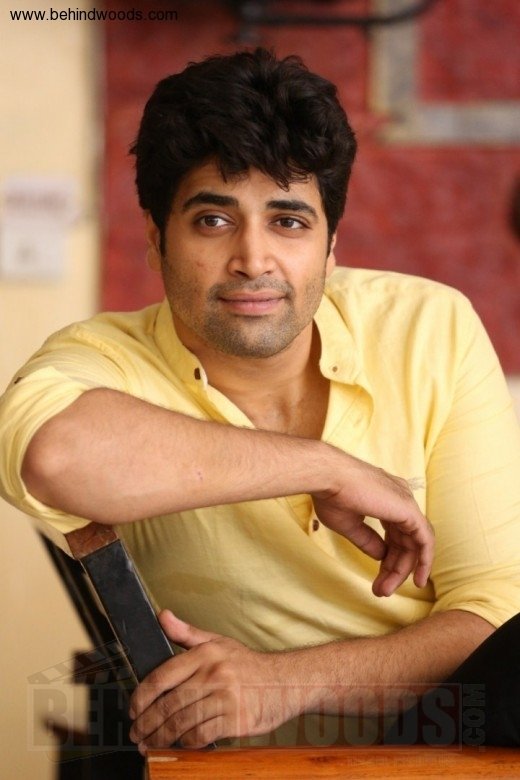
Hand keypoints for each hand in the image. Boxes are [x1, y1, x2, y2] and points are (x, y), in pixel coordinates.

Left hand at [129, 610, 304, 749]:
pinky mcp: (235, 720)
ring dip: (161, 737)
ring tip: (150, 744)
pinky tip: (179, 744)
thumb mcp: (217, 642)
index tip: (132, 710)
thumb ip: (186, 633)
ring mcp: (225, 698)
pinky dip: (186, 743)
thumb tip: (162, 616)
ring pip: (182, 722)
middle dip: (147, 723)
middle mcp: (214, 674)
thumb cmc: (247, 664)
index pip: (163, 675)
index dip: (142, 696)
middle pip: (170, 703)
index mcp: (205, 654)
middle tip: (136, 734)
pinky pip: (202, 736)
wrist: (286, 682)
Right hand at [312, 454, 433, 596]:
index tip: (378, 578)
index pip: (396, 532)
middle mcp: (400, 498)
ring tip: (387, 590)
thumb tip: (381, 556)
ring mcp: (406, 503)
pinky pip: (425, 540)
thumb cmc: (331, 494)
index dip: (388, 557)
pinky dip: (424, 560)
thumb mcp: (350, 523)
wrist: (328, 476)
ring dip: (402, 570)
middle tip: (381, 590)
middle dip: (394, 568)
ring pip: (414, 543)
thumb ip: (368, 540)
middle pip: (406, 540)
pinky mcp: (409, 510)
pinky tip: (417, 579)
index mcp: (386, 497)